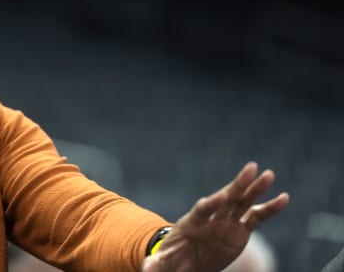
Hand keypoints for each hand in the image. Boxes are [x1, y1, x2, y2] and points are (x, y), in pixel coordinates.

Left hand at [141, 162, 288, 271]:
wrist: (186, 259)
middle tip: (250, 168)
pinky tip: (284, 198)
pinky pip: (257, 217)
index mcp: (193, 222)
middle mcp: (213, 217)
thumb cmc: (174, 257)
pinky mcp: (240, 229)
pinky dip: (270, 208)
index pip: (204, 209)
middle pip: (226, 198)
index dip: (212, 203)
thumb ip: (158, 263)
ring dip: (256, 189)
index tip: (221, 196)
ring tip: (269, 175)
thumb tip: (147, 267)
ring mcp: (227, 221)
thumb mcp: (165, 261)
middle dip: (238, 184)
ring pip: (243, 202)